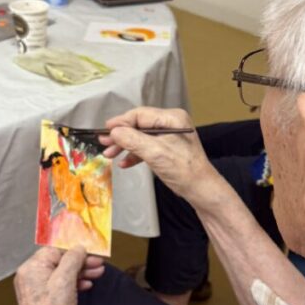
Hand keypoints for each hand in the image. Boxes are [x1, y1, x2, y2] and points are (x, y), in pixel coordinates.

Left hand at [14, 247, 104, 304]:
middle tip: (97, 263)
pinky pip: (60, 285)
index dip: (75, 249)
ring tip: (96, 273)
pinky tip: (85, 284)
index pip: (55, 249)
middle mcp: (30, 276)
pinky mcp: (43, 300)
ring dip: (80, 271)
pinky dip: (74, 283)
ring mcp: (36, 289)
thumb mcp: (65, 281)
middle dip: (81, 261)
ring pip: (61, 273)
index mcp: (31, 268)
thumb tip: (78, 248)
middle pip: (59, 261)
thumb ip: (72, 260)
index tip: (91, 250)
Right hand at [100, 107, 219, 206]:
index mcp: (172, 118)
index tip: (105, 130)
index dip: (121, 122)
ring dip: (125, 146)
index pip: (140, 115)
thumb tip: (114, 131)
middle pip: (139, 125)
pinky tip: (124, 163)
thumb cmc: (183, 169)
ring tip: (110, 155)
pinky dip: (135, 154)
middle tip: (104, 143)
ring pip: (140, 137)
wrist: (200, 189)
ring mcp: (169, 136)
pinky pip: (147, 147)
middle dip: (121, 135)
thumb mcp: (155, 152)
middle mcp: (171, 123)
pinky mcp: (167, 149)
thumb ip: (132, 139)